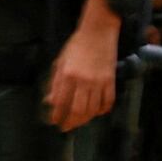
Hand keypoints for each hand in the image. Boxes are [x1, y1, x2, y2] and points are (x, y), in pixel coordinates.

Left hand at [43, 0, 122, 132]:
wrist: (98, 33)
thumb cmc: (76, 45)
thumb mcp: (60, 61)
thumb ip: (55, 82)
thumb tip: (50, 100)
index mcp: (67, 75)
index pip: (61, 101)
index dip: (57, 114)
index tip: (54, 122)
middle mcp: (83, 81)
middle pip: (77, 110)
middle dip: (71, 122)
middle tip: (66, 127)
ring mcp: (98, 82)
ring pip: (92, 109)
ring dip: (85, 119)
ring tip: (78, 122)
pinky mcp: (111, 81)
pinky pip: (108, 102)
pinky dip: (102, 110)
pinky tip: (96, 112)